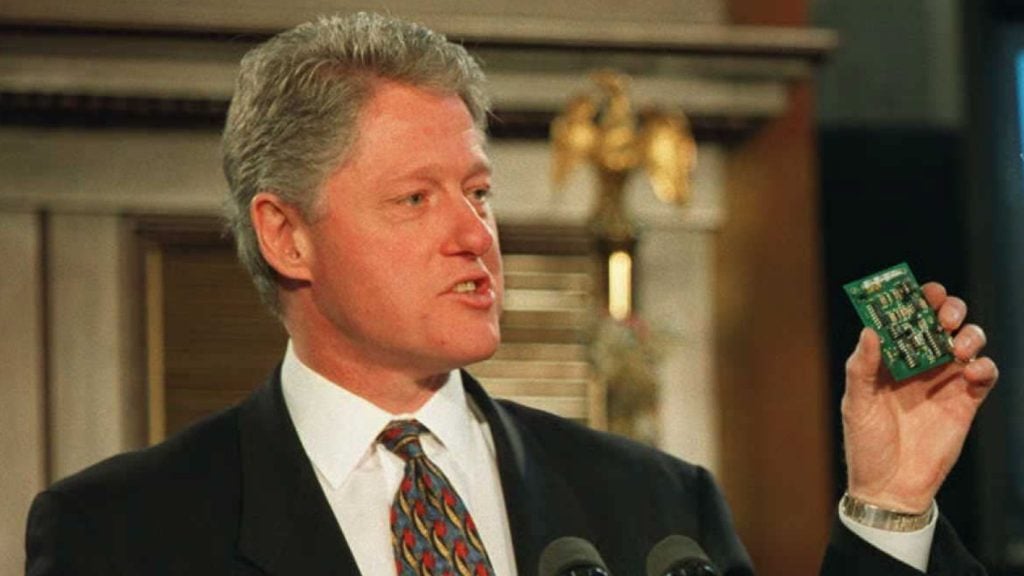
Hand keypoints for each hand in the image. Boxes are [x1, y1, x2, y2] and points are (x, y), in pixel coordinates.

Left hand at [841, 282, 997, 512]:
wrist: (891, 487)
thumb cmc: (866, 444)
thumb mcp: (857, 404)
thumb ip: (862, 367)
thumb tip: (870, 330)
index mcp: (889, 358)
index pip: (906, 317)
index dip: (915, 299)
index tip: (922, 291)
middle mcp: (919, 364)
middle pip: (942, 322)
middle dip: (948, 309)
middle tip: (945, 316)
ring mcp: (945, 381)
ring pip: (968, 341)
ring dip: (969, 335)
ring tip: (957, 347)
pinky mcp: (966, 402)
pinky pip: (985, 374)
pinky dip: (984, 367)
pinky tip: (971, 373)